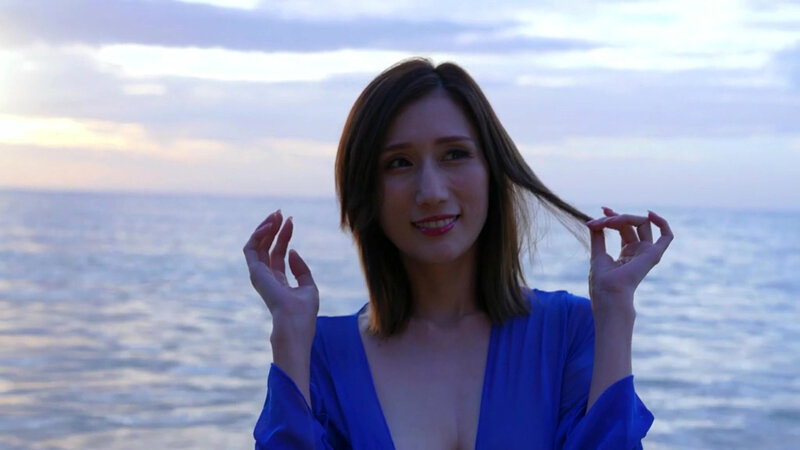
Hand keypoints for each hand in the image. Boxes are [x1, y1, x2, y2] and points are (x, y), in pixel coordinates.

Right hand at [243, 210, 318, 330]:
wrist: (294, 322)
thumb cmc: (303, 311)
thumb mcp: (308, 286)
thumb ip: (301, 269)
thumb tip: (293, 251)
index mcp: (278, 281)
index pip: (278, 253)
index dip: (284, 236)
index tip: (291, 221)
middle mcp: (266, 277)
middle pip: (266, 246)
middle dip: (273, 228)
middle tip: (280, 212)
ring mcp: (259, 274)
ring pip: (256, 245)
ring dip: (264, 228)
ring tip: (275, 215)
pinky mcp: (254, 272)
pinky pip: (251, 248)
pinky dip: (258, 235)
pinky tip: (270, 226)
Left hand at [586, 207, 672, 314]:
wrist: (608, 293)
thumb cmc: (602, 281)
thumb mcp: (597, 254)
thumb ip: (598, 237)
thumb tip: (593, 221)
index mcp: (626, 254)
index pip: (623, 228)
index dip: (613, 217)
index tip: (602, 210)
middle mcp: (638, 252)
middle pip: (631, 224)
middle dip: (616, 217)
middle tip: (601, 220)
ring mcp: (647, 253)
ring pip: (642, 224)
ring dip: (624, 218)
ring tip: (609, 221)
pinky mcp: (653, 254)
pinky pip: (666, 236)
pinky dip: (662, 222)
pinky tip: (650, 214)